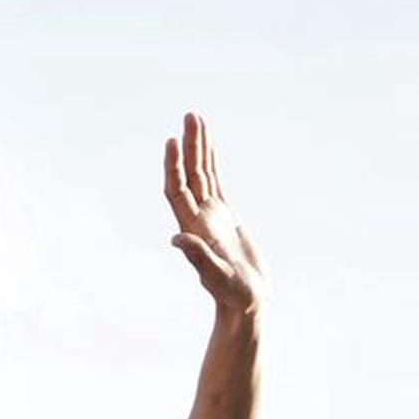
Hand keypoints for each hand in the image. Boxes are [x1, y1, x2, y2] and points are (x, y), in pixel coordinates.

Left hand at [165, 112, 266, 314]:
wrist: (246, 303)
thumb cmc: (233, 295)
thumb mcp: (216, 276)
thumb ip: (198, 257)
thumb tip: (176, 239)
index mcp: (194, 230)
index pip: (178, 191)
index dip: (174, 167)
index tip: (173, 141)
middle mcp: (199, 219)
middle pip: (190, 175)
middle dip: (190, 145)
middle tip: (190, 115)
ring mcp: (212, 217)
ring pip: (203, 175)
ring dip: (200, 148)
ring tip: (197, 119)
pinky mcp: (227, 217)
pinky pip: (216, 183)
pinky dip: (212, 163)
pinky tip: (210, 148)